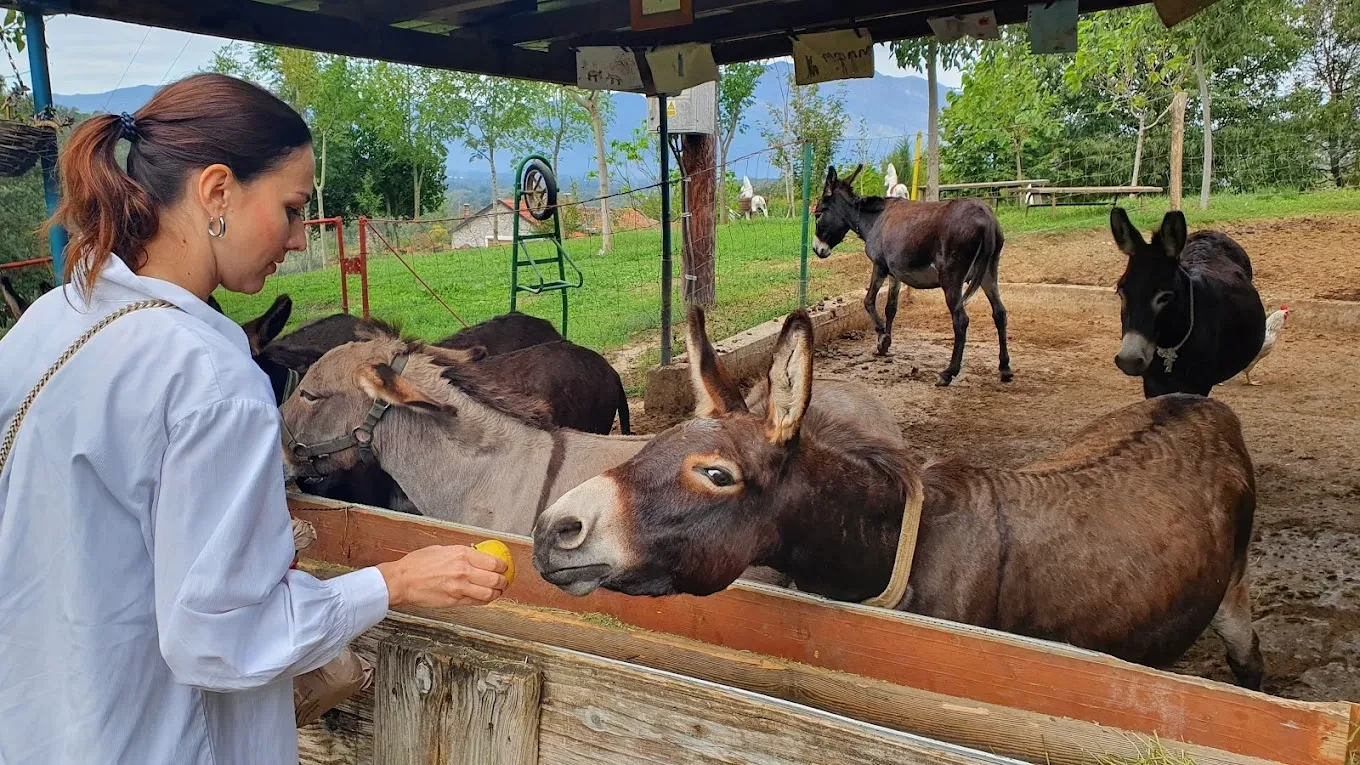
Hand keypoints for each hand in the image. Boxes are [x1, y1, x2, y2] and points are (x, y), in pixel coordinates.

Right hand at [375, 545, 508, 608]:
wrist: (402, 580)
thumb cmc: (417, 563)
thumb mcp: (442, 549)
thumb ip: (461, 553)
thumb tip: (475, 554)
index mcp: (461, 554)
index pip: (492, 561)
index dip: (503, 566)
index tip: (504, 566)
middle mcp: (463, 570)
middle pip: (494, 578)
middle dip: (504, 581)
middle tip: (505, 580)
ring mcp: (459, 587)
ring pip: (489, 593)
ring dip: (497, 593)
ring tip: (498, 591)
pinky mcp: (454, 601)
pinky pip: (476, 602)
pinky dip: (484, 600)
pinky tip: (485, 598)